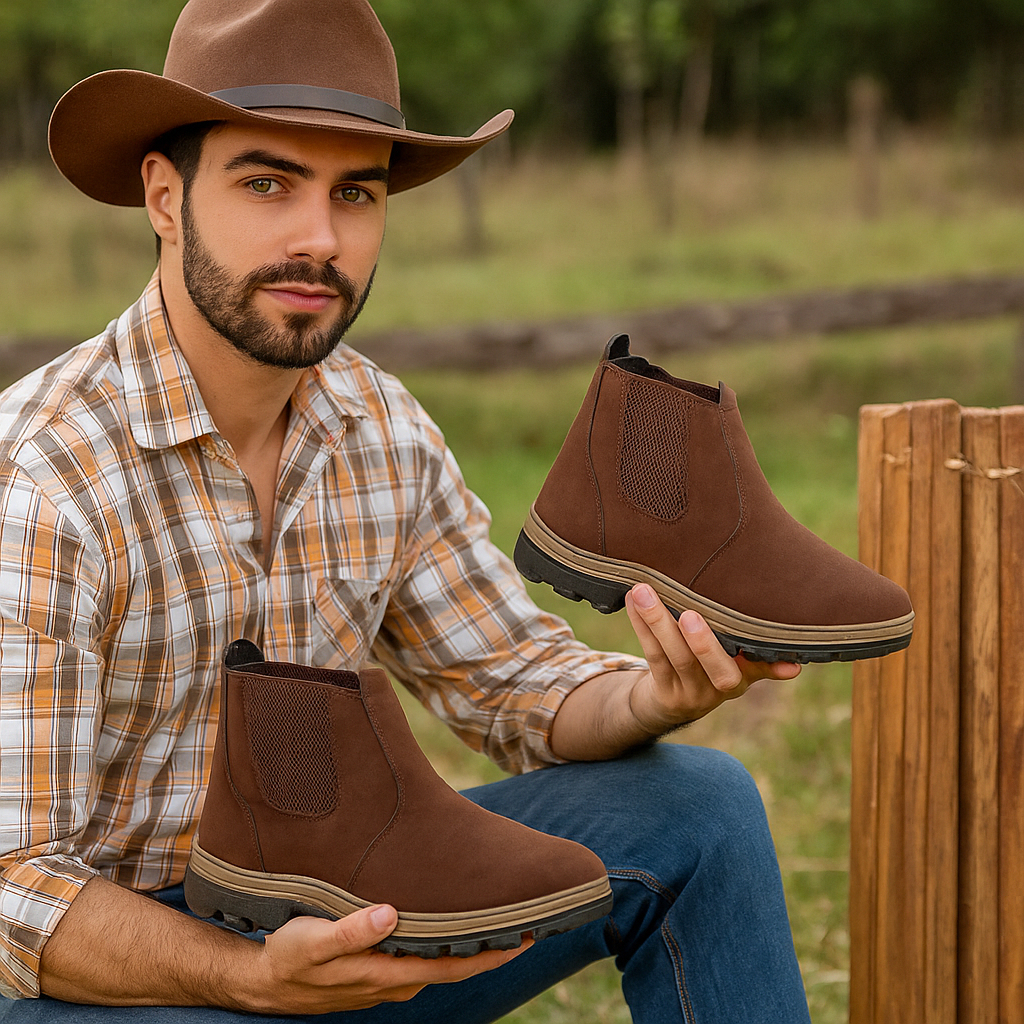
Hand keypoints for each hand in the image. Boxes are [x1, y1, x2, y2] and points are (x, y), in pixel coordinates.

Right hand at [250, 904, 531, 1014]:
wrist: (262, 981)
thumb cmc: (288, 955)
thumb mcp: (312, 941)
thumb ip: (351, 931)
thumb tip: (389, 915)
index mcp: (386, 974)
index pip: (452, 968)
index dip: (490, 955)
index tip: (524, 936)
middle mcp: (394, 981)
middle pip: (454, 967)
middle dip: (490, 948)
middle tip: (525, 918)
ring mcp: (387, 980)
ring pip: (437, 963)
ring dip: (466, 945)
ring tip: (493, 914)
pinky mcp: (377, 972)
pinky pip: (420, 960)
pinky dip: (440, 944)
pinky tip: (446, 923)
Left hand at [625, 583, 800, 735]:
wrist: (671, 702)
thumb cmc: (710, 668)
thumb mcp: (739, 668)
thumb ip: (759, 657)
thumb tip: (796, 663)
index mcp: (740, 679)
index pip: (753, 671)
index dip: (766, 666)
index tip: (783, 659)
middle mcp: (715, 689)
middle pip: (709, 668)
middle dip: (701, 643)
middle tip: (690, 615)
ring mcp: (686, 691)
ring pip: (671, 657)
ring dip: (657, 623)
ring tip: (643, 592)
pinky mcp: (661, 688)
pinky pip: (650, 655)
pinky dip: (641, 625)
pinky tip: (633, 602)